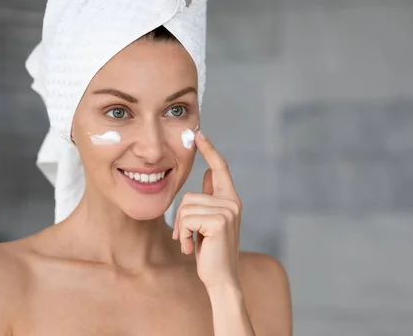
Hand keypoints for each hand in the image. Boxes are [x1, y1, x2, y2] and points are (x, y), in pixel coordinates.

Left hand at [172, 131, 242, 288]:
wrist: (221, 278)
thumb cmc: (212, 251)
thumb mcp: (209, 221)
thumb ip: (211, 197)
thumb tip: (207, 173)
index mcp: (230, 199)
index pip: (220, 168)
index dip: (209, 150)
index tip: (200, 134)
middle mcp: (232, 202)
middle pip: (188, 196)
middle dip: (180, 219)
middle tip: (186, 237)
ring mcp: (228, 211)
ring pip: (185, 208)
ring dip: (181, 229)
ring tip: (192, 243)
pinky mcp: (219, 221)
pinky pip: (186, 219)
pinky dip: (183, 235)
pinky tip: (192, 248)